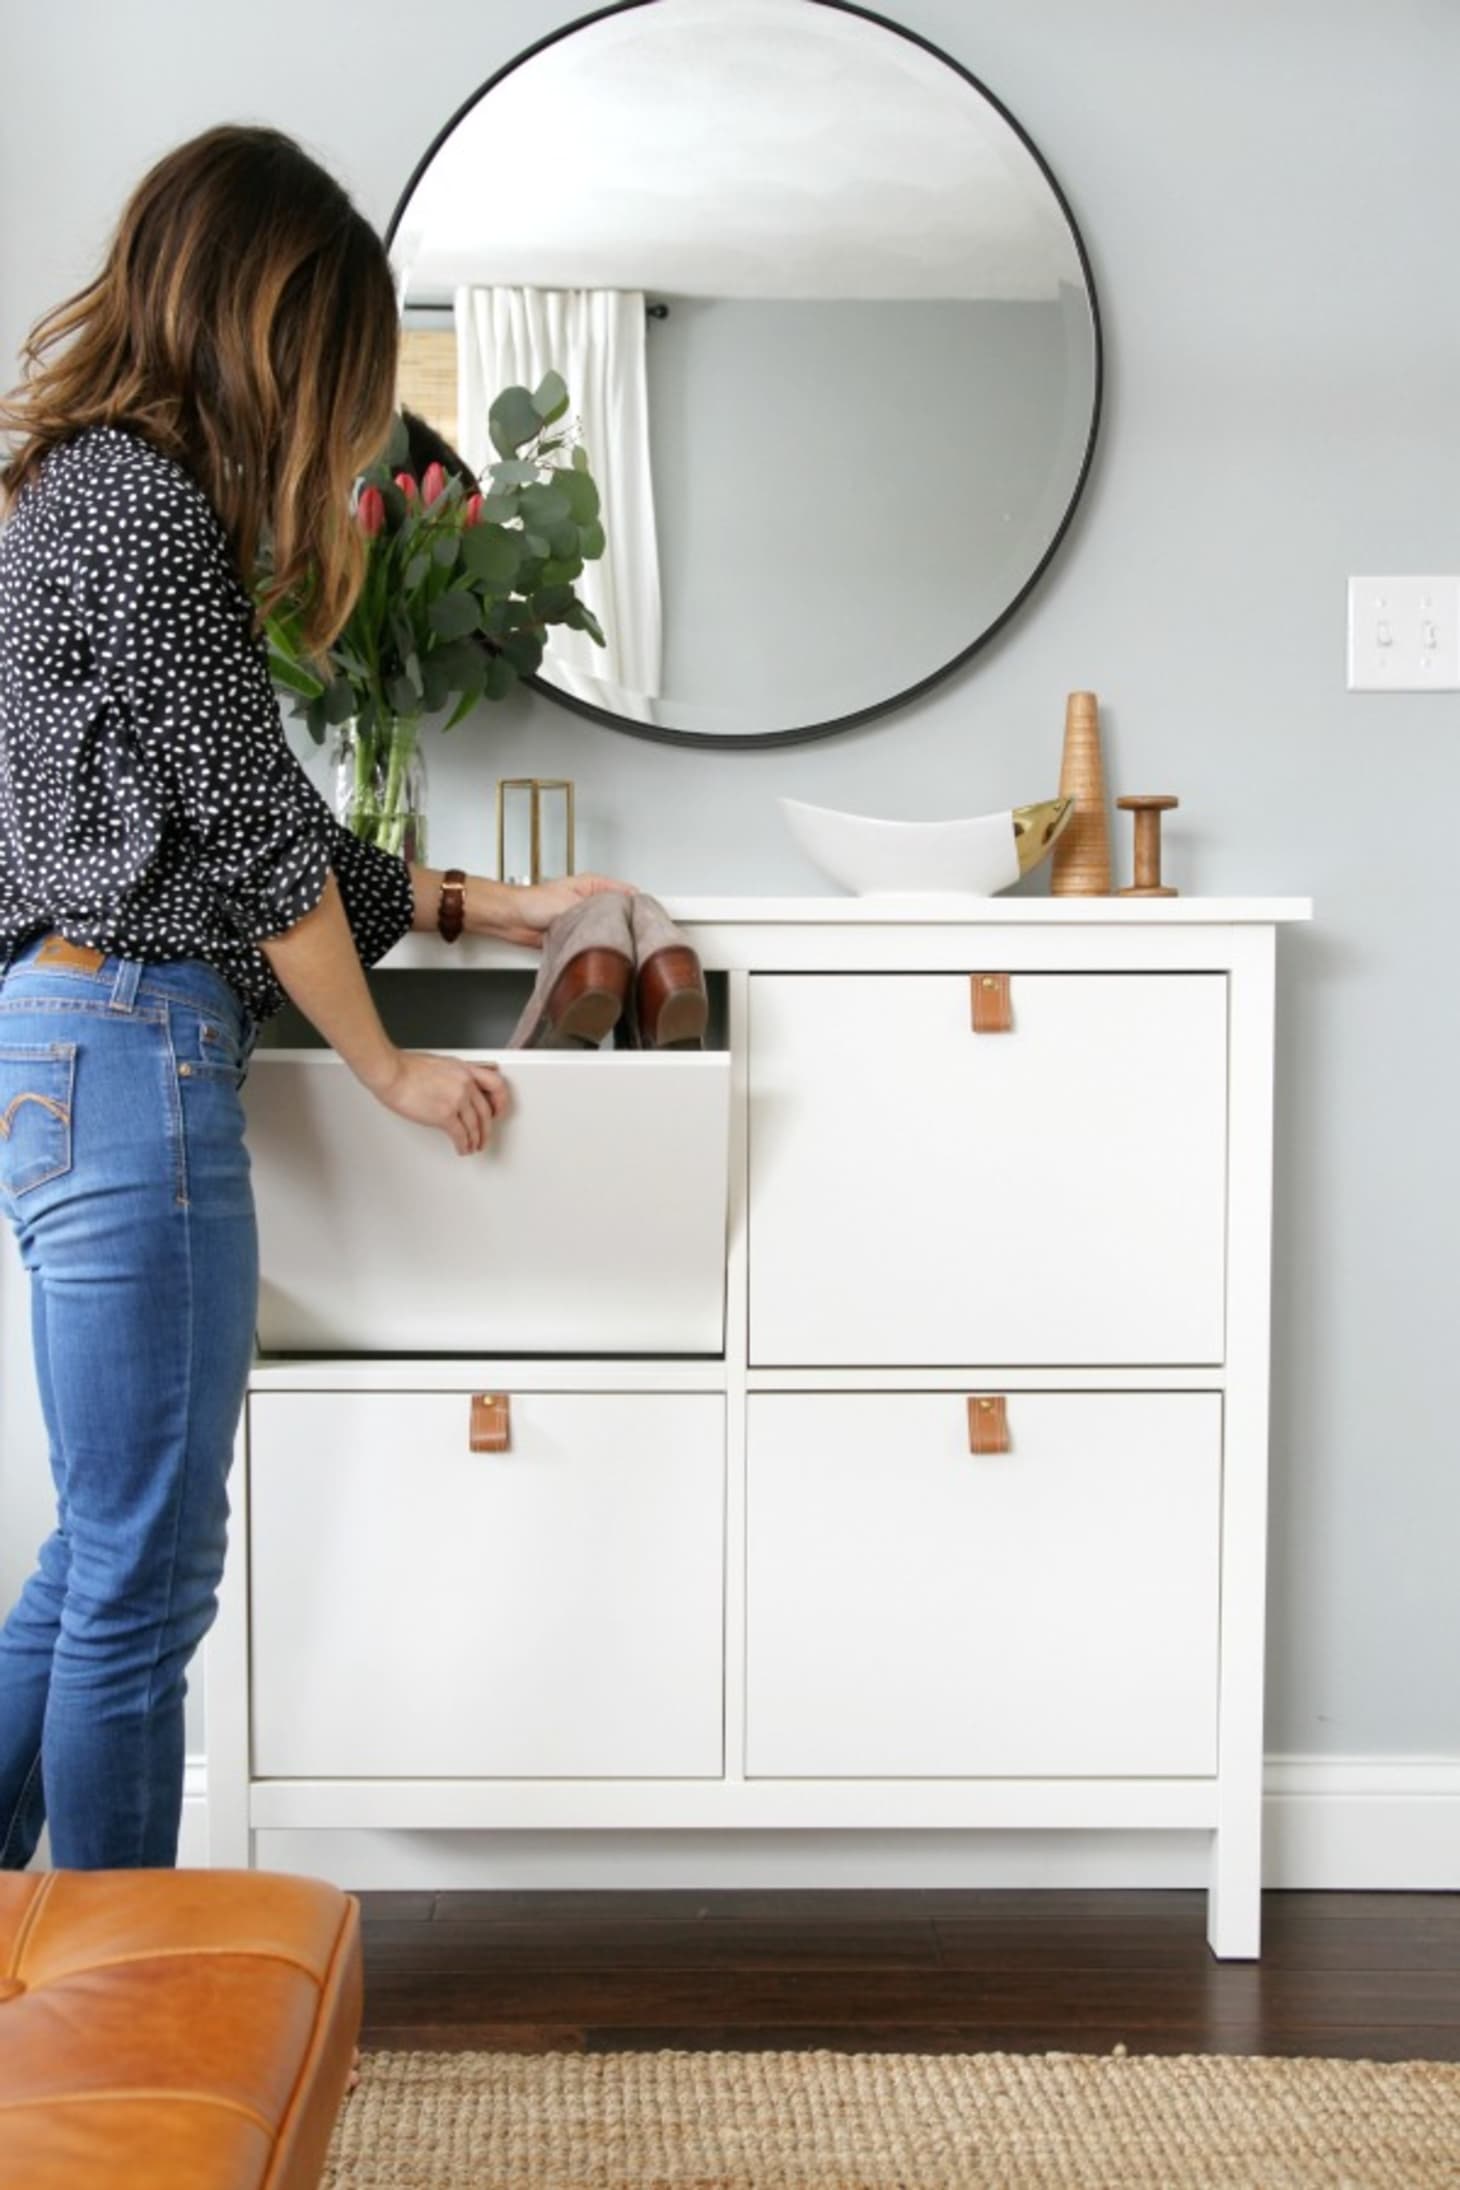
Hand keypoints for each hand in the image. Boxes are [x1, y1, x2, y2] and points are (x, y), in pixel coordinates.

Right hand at [367, 1048, 508, 1154]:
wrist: (391, 1073)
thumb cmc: (405, 1068)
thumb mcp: (439, 1064)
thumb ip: (453, 1076)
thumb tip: (455, 1090)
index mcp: (465, 1070)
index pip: (496, 1085)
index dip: (500, 1102)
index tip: (497, 1112)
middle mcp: (465, 1084)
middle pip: (485, 1112)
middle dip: (486, 1129)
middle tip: (484, 1137)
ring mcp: (457, 1100)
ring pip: (475, 1126)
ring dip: (475, 1140)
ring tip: (472, 1147)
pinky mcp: (445, 1115)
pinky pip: (461, 1135)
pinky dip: (463, 1145)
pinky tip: (462, 1148)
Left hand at [495, 872, 633, 949]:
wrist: (512, 920)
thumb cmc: (533, 902)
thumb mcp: (575, 900)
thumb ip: (600, 906)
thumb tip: (624, 909)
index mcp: (595, 885)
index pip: (628, 893)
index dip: (639, 906)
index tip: (651, 916)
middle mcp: (591, 902)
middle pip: (620, 915)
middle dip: (624, 925)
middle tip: (632, 934)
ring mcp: (585, 920)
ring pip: (606, 932)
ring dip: (605, 939)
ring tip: (609, 943)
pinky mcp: (576, 936)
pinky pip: (592, 944)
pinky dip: (593, 949)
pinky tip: (595, 951)